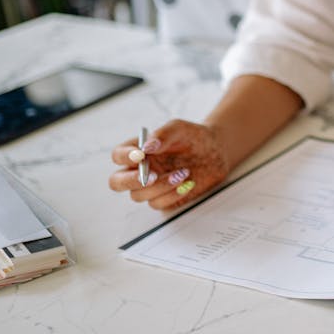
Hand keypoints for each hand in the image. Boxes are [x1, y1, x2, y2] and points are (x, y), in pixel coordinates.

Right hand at [108, 119, 230, 209]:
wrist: (217, 152)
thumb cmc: (194, 137)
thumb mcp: (180, 128)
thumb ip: (163, 134)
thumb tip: (147, 147)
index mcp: (139, 150)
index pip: (118, 156)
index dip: (124, 157)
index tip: (140, 155)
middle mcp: (140, 170)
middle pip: (117, 182)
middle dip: (131, 181)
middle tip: (152, 176)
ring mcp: (151, 186)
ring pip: (138, 195)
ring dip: (160, 186)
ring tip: (183, 172)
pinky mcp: (164, 199)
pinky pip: (157, 204)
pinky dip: (171, 196)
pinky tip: (187, 184)